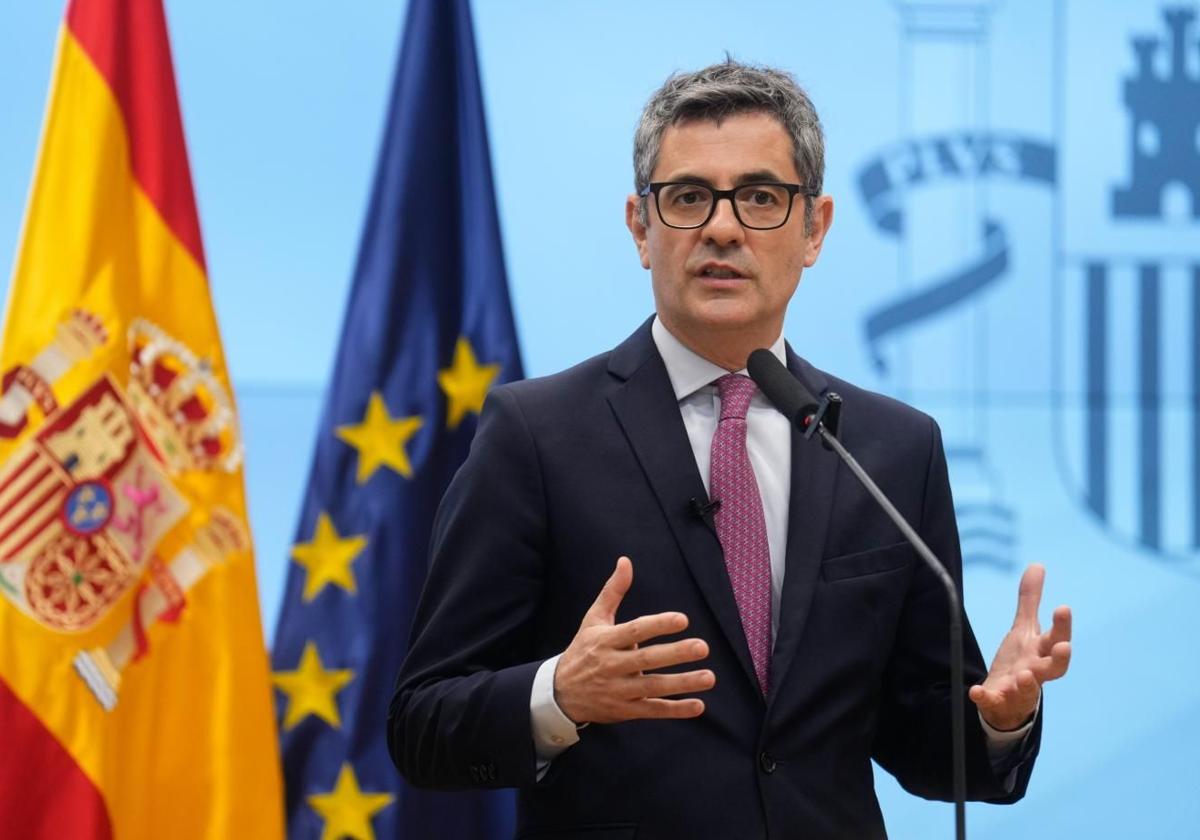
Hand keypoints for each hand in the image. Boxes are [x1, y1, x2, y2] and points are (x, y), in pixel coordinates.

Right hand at [554, 556, 714, 724]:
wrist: (560, 693)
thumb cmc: (583, 649)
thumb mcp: (594, 619)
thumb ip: (613, 591)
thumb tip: (626, 561)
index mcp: (605, 640)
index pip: (634, 631)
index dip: (658, 625)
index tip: (683, 619)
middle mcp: (611, 665)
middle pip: (647, 660)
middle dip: (675, 654)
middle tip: (702, 647)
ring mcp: (618, 690)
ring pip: (653, 687)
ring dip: (682, 683)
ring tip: (709, 677)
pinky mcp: (625, 710)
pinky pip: (653, 711)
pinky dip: (675, 710)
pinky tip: (698, 706)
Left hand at [969, 563, 1071, 730]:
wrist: (1009, 701)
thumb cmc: (1023, 661)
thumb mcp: (1025, 629)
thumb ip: (1030, 600)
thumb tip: (1037, 564)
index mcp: (1041, 652)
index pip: (1057, 638)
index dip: (1062, 624)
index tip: (1063, 607)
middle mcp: (1035, 671)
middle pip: (1053, 667)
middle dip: (1060, 658)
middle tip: (1064, 647)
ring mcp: (1019, 689)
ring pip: (1027, 688)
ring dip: (1026, 683)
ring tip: (1024, 675)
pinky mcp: (999, 701)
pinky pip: (992, 701)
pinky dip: (985, 697)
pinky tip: (976, 691)